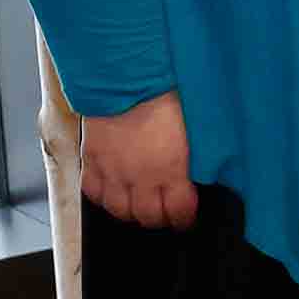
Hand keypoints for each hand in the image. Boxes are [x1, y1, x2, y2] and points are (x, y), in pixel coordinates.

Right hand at [77, 91, 197, 229]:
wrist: (125, 77)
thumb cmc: (165, 96)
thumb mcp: (194, 129)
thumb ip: (197, 156)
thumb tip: (207, 170)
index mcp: (171, 170)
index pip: (179, 211)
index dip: (184, 219)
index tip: (187, 218)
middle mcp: (140, 176)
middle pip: (147, 216)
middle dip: (159, 221)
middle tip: (165, 217)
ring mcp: (113, 170)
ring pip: (118, 209)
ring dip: (130, 214)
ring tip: (138, 209)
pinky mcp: (91, 159)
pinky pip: (92, 192)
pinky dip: (102, 198)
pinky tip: (111, 195)